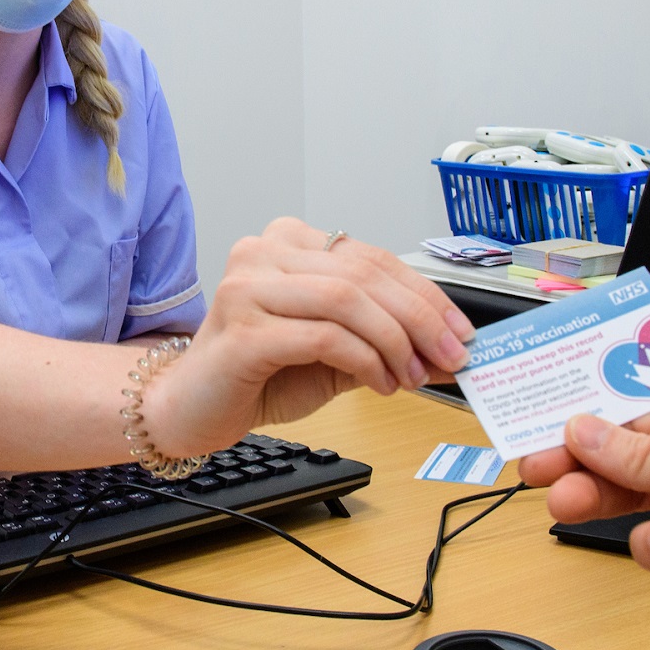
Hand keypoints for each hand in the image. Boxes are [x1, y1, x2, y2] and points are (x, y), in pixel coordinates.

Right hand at [145, 217, 472, 456]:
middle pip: (364, 274)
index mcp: (287, 242)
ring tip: (411, 376)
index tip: (459, 330)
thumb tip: (446, 348)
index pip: (372, 256)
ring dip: (394, 342)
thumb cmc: (259, 374)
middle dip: (419, 318)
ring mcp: (248, 288)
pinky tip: (380, 384)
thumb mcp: (334, 352)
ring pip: (347, 300)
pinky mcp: (244, 330)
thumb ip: (384, 342)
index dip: (424, 293)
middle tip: (449, 355)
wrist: (190, 407)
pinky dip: (366, 361)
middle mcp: (262, 253)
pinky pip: (325, 336)